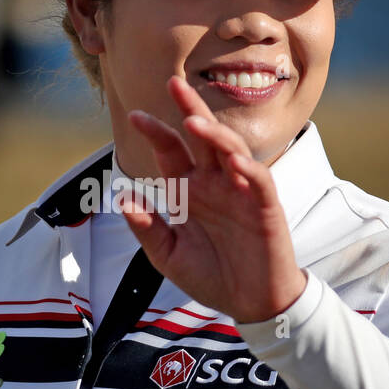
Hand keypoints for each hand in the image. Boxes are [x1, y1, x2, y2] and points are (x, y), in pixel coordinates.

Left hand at [116, 76, 308, 324]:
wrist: (252, 305)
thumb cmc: (213, 277)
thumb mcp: (168, 257)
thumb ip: (147, 228)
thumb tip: (123, 197)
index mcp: (191, 192)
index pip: (172, 153)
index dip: (156, 133)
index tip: (135, 116)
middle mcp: (216, 185)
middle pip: (204, 138)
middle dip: (190, 109)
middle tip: (173, 83)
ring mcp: (242, 194)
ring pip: (232, 151)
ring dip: (216, 135)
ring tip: (194, 122)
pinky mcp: (265, 210)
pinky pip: (259, 183)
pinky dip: (249, 170)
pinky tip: (235, 161)